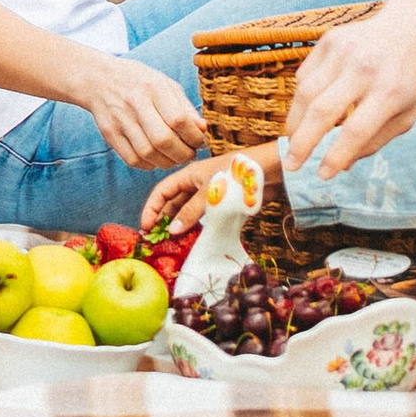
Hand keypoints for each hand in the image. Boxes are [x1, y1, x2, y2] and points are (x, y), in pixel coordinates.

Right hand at [79, 58, 212, 169]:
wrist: (99, 79)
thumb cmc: (139, 82)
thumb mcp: (165, 84)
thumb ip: (184, 107)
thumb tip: (203, 130)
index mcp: (153, 87)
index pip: (178, 119)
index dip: (193, 136)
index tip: (200, 141)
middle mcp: (135, 103)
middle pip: (163, 140)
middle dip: (183, 154)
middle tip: (190, 154)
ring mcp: (120, 120)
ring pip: (148, 154)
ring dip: (168, 162)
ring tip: (176, 158)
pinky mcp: (109, 134)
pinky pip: (133, 160)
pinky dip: (149, 165)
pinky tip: (157, 158)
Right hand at [141, 142, 283, 232]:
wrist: (270, 171)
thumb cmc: (237, 174)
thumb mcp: (210, 192)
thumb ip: (191, 211)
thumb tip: (173, 230)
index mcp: (189, 175)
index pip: (162, 191)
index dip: (151, 208)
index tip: (145, 228)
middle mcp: (196, 184)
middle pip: (173, 203)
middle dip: (163, 220)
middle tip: (156, 242)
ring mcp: (208, 195)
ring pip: (187, 212)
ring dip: (179, 226)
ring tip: (171, 245)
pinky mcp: (221, 205)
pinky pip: (203, 219)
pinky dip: (196, 229)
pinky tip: (192, 241)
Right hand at [280, 8, 415, 178]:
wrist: (413, 28)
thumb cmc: (411, 80)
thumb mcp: (407, 115)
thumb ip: (375, 141)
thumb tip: (341, 166)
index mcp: (390, 92)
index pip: (356, 131)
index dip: (335, 156)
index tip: (322, 175)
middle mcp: (365, 68)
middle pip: (323, 112)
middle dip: (302, 144)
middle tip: (291, 165)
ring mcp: (344, 50)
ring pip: (306, 93)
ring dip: (295, 122)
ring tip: (293, 141)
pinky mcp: (330, 39)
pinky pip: (306, 74)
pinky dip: (301, 97)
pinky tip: (306, 110)